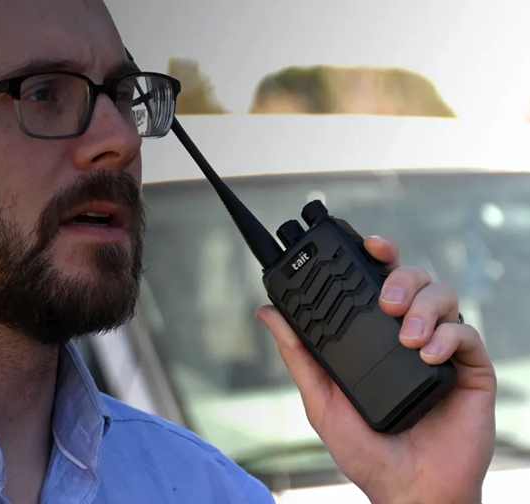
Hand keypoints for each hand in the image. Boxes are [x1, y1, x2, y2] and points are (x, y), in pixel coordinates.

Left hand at [256, 235, 495, 503]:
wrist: (407, 489)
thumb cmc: (364, 449)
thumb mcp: (321, 396)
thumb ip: (299, 353)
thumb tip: (268, 313)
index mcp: (375, 337)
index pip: (377, 283)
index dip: (375, 256)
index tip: (365, 243)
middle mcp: (408, 333)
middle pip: (413, 278)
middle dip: (400, 276)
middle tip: (385, 300)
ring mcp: (440, 348)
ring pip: (442, 295)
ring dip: (423, 306)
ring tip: (405, 336)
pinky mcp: (469, 368)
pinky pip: (467, 331)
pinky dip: (448, 335)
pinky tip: (426, 354)